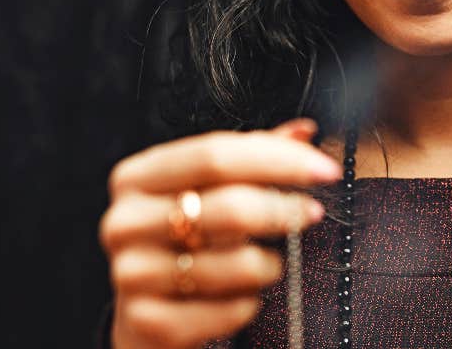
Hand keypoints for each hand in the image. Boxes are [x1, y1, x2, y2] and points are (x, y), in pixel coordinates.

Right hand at [99, 118, 340, 348]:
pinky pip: (227, 311)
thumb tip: (304, 132)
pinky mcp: (147, 320)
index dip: (278, 159)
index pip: (215, 154)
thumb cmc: (180, 240)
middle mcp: (125, 221)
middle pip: (229, 206)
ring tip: (271, 263)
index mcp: (137, 177)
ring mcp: (131, 273)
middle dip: (284, 209)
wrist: (140, 314)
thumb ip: (250, 157)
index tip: (326, 170)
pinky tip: (245, 297)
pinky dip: (249, 304)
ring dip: (269, 264)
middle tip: (312, 214)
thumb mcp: (204, 191)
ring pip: (235, 263)